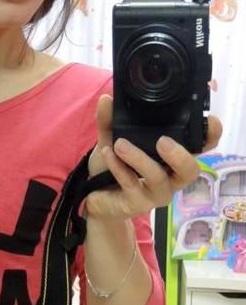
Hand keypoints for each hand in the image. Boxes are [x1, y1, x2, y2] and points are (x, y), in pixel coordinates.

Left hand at [86, 95, 222, 219]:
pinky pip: (132, 185)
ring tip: (120, 144)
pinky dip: (119, 168)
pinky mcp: (139, 205)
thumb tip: (106, 99)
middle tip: (162, 141)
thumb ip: (110, 122)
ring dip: (139, 158)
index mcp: (173, 157)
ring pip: (158, 178)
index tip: (208, 120)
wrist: (95, 199)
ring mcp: (157, 193)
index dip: (210, 136)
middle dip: (180, 155)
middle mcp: (171, 176)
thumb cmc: (112, 169)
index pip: (202, 148)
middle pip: (190, 170)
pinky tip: (108, 154)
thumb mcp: (111, 141)